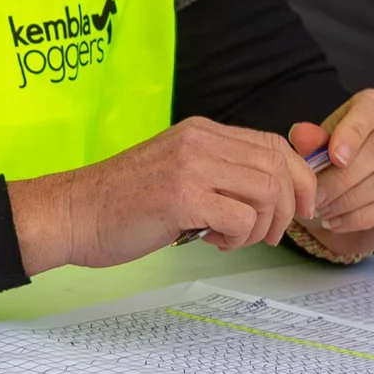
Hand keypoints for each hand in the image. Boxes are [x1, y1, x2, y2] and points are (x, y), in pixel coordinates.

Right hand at [8, 118, 320, 272]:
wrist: (72, 214)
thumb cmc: (120, 202)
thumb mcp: (176, 169)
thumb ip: (217, 170)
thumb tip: (273, 190)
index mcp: (200, 131)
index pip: (274, 144)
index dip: (299, 178)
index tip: (301, 208)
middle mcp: (198, 140)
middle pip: (278, 168)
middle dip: (288, 208)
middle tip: (271, 234)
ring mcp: (189, 167)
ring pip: (266, 194)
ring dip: (261, 228)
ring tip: (232, 239)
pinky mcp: (181, 197)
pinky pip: (241, 220)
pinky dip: (237, 240)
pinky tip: (210, 242)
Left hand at [289, 89, 373, 256]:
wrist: (337, 206)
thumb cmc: (327, 167)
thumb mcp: (312, 152)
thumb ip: (308, 142)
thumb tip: (301, 134)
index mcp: (371, 111)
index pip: (373, 106)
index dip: (354, 130)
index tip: (334, 156)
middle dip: (344, 175)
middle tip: (316, 196)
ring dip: (349, 199)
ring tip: (322, 210)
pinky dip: (359, 217)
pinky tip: (336, 222)